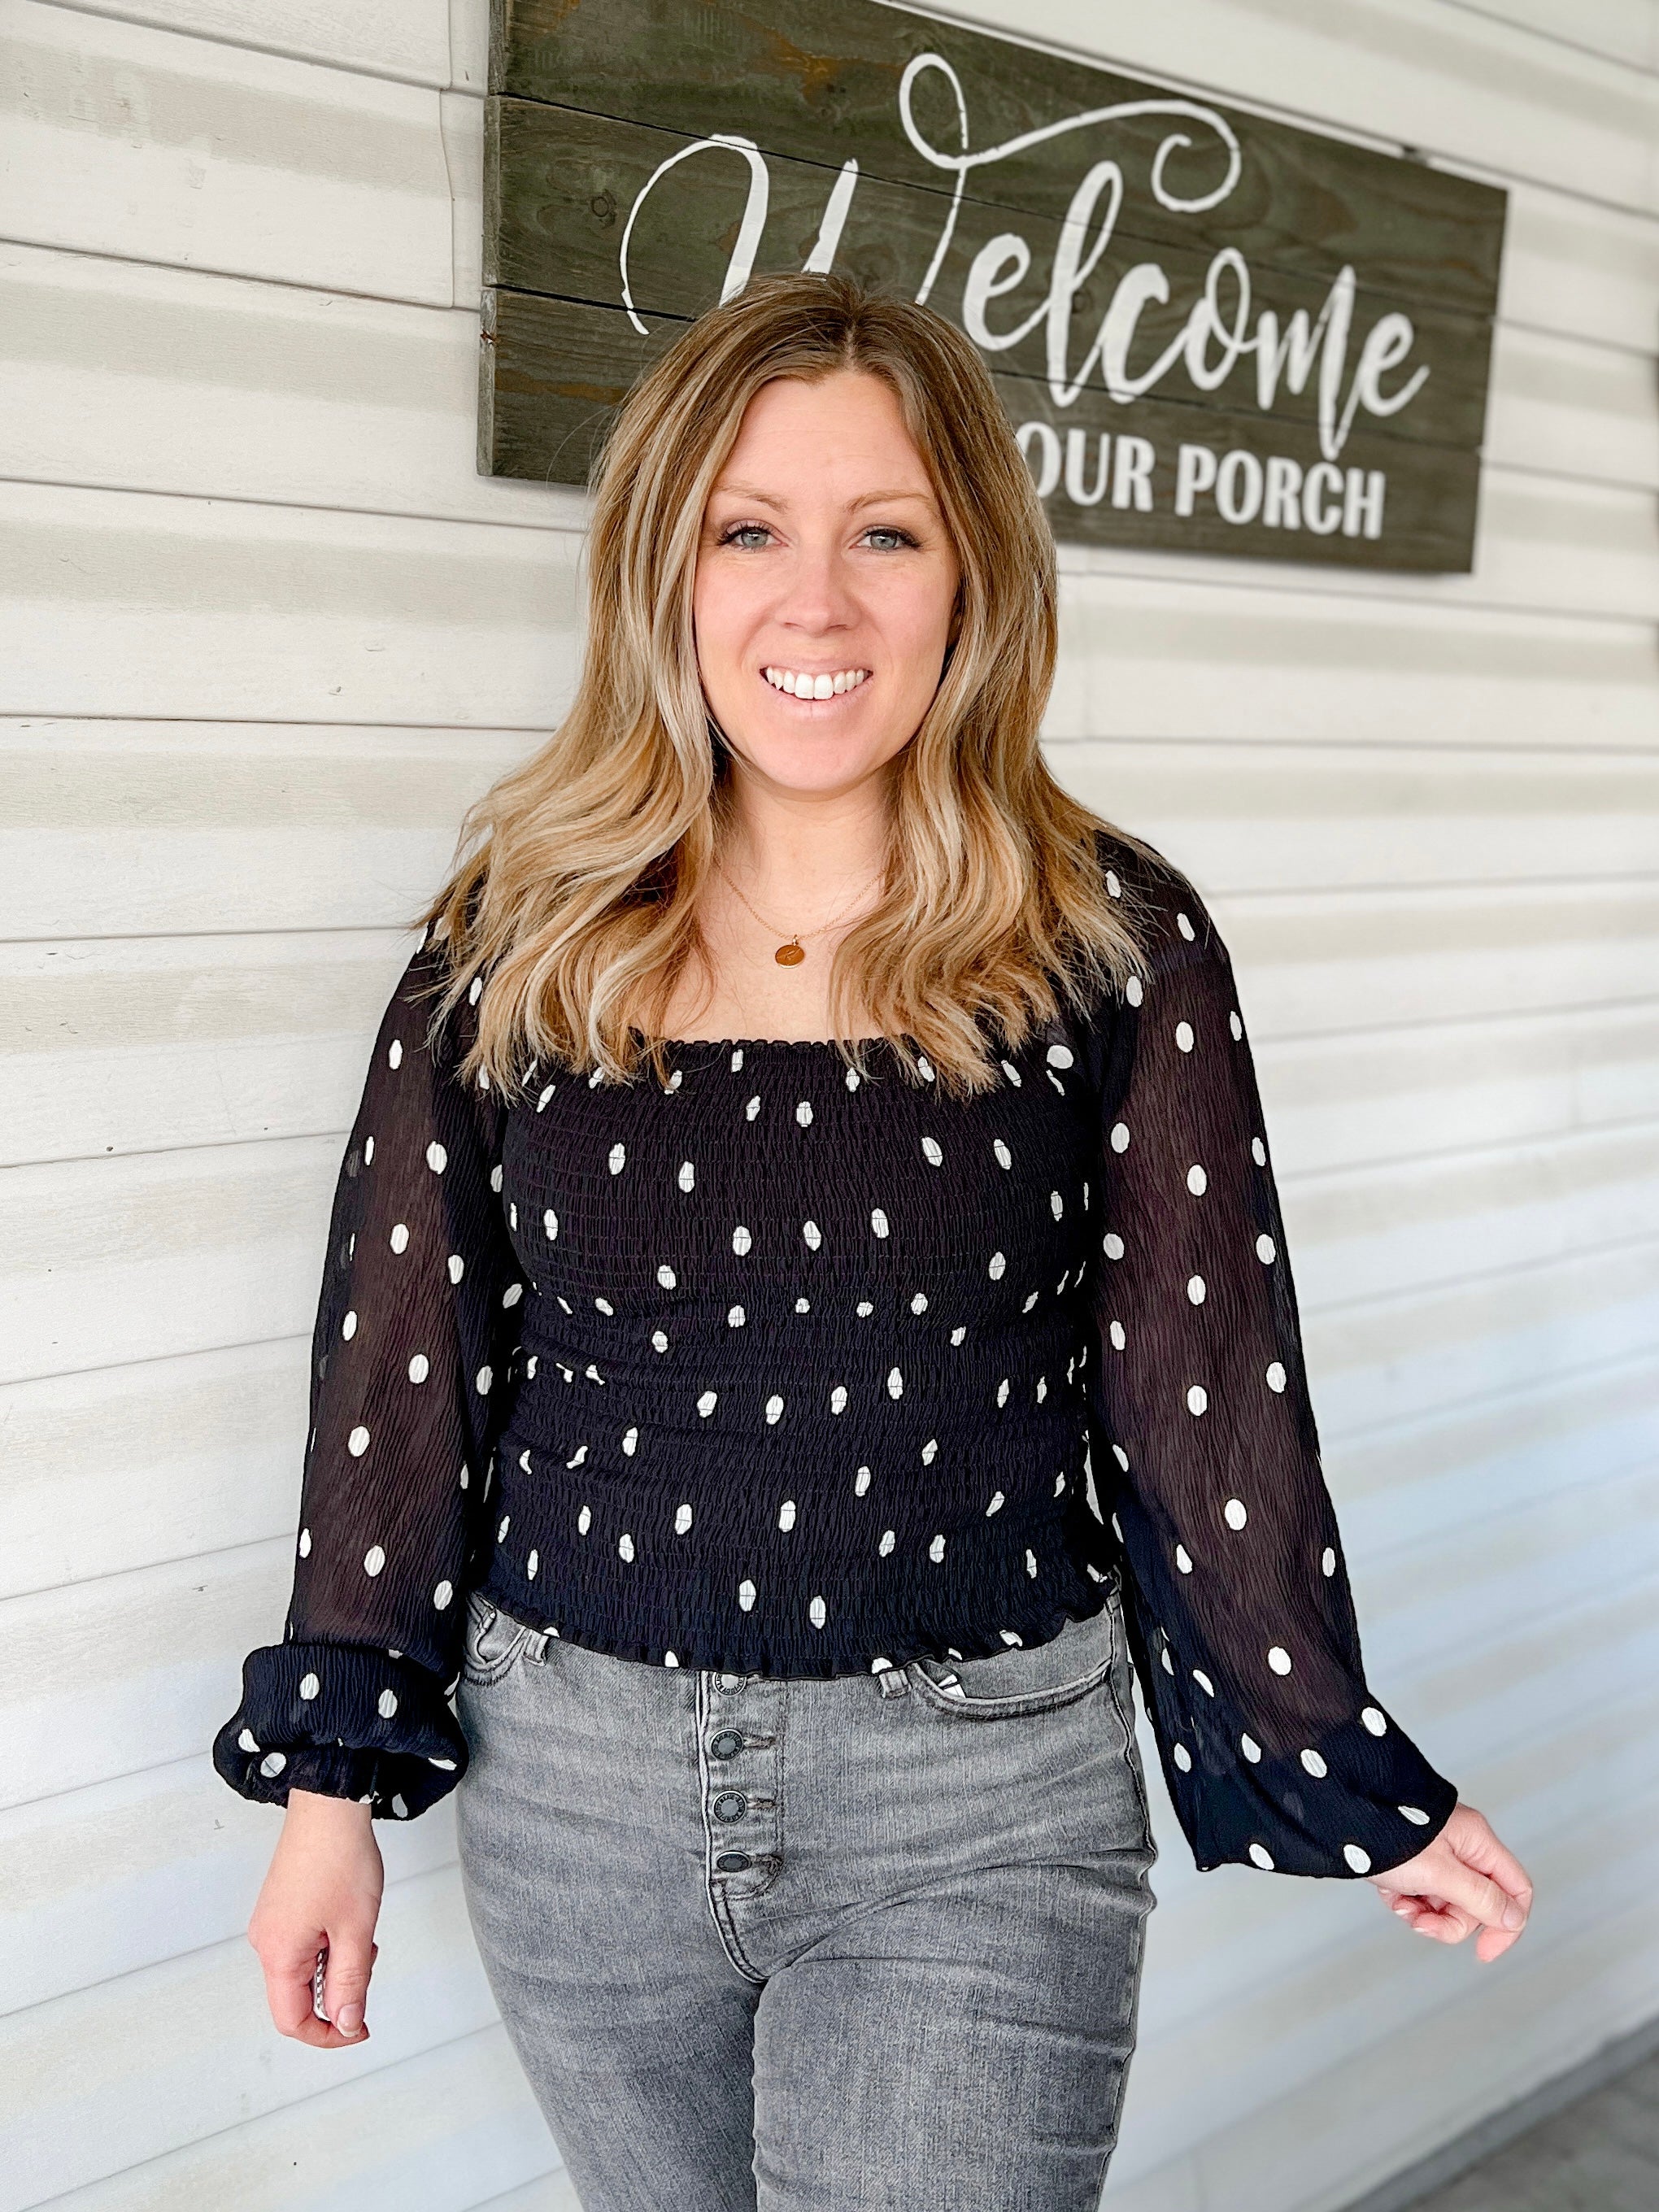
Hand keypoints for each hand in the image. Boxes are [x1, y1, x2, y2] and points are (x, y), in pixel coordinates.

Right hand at [248, 1788, 384, 2046]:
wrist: (330, 1805)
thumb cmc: (340, 1857)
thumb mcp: (356, 1930)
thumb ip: (351, 1983)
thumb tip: (347, 2024)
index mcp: (279, 1953)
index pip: (293, 2021)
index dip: (328, 2035)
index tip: (359, 2029)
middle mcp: (266, 1940)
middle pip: (298, 1996)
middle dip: (339, 1989)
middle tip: (366, 1958)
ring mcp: (271, 1922)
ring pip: (304, 1969)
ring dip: (337, 1962)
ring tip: (360, 1930)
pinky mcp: (281, 1907)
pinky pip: (303, 1945)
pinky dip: (330, 1943)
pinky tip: (349, 1918)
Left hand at [1369, 1800, 1530, 1962]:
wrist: (1341, 1814)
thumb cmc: (1388, 1835)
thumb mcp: (1440, 1873)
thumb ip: (1480, 1898)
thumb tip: (1513, 1919)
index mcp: (1477, 1842)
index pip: (1516, 1890)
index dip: (1506, 1926)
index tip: (1483, 1952)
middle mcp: (1461, 1846)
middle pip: (1477, 1904)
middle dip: (1450, 1921)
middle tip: (1423, 1920)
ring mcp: (1436, 1853)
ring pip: (1446, 1903)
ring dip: (1424, 1913)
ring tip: (1401, 1903)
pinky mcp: (1412, 1861)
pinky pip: (1421, 1894)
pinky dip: (1406, 1901)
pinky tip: (1389, 1894)